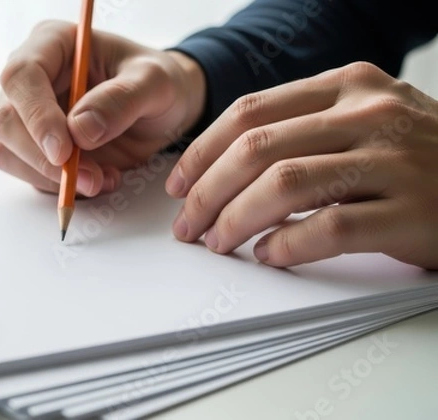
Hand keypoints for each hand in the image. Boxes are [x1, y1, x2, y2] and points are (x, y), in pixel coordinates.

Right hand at [0, 20, 204, 196]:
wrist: (163, 110)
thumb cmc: (157, 83)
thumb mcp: (154, 83)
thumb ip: (121, 100)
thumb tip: (79, 130)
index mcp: (53, 45)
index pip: (22, 76)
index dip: (36, 116)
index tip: (64, 151)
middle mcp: (32, 79)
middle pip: (6, 120)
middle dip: (44, 159)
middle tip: (91, 178)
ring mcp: (30, 115)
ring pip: (9, 152)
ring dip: (51, 178)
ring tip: (103, 178)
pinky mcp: (37, 147)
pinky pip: (29, 174)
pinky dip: (60, 187)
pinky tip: (98, 179)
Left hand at [166, 62, 437, 268]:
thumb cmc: (418, 156)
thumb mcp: (362, 121)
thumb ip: (302, 131)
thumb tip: (222, 169)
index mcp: (347, 86)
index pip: (249, 113)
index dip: (202, 152)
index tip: (178, 184)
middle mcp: (369, 114)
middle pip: (256, 148)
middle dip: (207, 191)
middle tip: (188, 224)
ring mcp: (394, 159)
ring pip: (285, 185)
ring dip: (236, 219)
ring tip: (218, 242)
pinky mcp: (412, 210)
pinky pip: (330, 226)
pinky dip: (288, 244)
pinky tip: (269, 255)